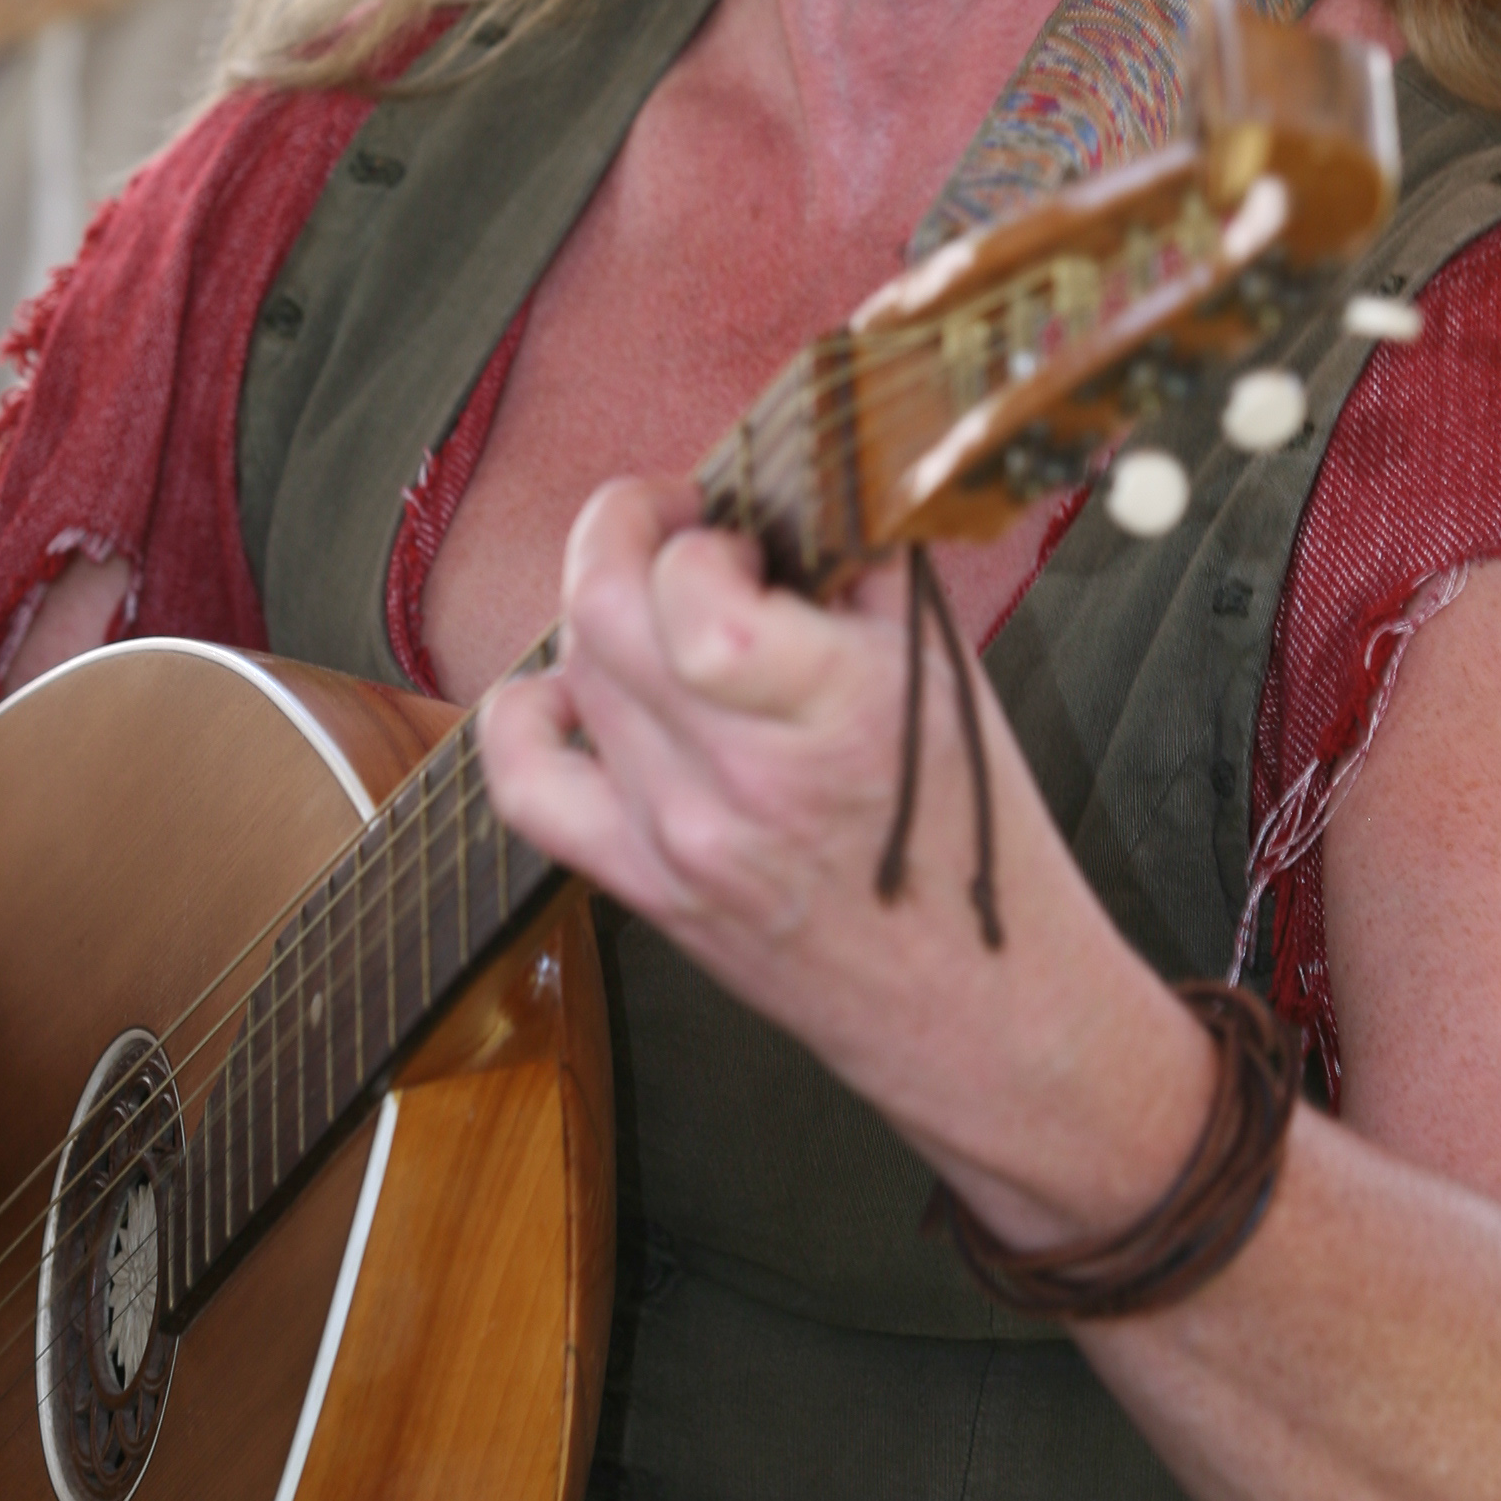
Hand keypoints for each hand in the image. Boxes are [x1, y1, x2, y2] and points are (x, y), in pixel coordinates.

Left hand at [477, 480, 1205, 1230]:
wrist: (976, 1006)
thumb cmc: (975, 836)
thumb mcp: (948, 674)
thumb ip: (861, 572)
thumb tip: (787, 494)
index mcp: (835, 710)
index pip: (692, 589)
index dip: (697, 534)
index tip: (738, 534)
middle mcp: (740, 777)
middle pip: (604, 614)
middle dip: (625, 534)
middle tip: (676, 524)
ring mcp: (679, 838)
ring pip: (570, 676)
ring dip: (601, 612)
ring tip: (657, 608)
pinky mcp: (646, 887)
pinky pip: (528, 788)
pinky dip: (524, 719)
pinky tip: (569, 694)